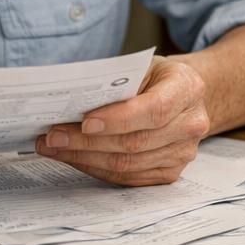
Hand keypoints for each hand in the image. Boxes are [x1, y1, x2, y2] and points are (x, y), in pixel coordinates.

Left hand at [35, 57, 209, 184]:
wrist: (186, 97)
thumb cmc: (157, 78)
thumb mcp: (142, 67)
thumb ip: (116, 82)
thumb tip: (71, 100)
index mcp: (187, 88)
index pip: (154, 109)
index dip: (118, 119)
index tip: (85, 122)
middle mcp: (191, 124)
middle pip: (135, 142)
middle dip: (87, 142)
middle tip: (53, 137)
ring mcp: (183, 152)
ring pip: (128, 164)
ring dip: (85, 158)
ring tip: (55, 148)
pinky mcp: (170, 172)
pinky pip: (128, 177)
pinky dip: (97, 168)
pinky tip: (75, 158)